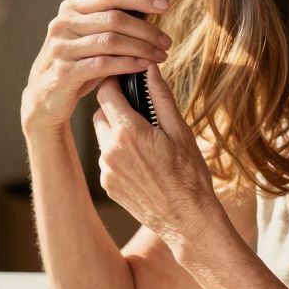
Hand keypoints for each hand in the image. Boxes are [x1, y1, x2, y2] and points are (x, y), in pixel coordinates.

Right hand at [20, 0, 172, 135]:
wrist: (44, 99)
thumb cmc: (75, 65)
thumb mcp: (88, 38)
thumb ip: (110, 23)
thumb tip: (149, 12)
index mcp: (71, 8)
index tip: (165, 5)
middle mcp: (63, 24)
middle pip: (114, 18)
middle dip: (146, 29)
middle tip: (166, 42)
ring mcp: (61, 48)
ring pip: (111, 41)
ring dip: (141, 48)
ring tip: (160, 56)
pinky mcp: (64, 72)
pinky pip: (103, 64)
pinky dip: (128, 64)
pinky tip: (143, 67)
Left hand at [92, 62, 219, 246]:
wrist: (188, 220)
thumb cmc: (189, 174)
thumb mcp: (180, 130)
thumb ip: (160, 96)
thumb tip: (150, 68)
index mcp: (128, 132)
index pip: (106, 92)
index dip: (116, 83)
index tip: (127, 82)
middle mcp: (110, 150)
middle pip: (99, 113)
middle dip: (116, 108)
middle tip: (140, 114)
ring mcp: (106, 170)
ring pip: (102, 136)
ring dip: (116, 132)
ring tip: (145, 142)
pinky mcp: (107, 185)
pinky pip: (105, 158)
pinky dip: (118, 154)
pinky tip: (142, 162)